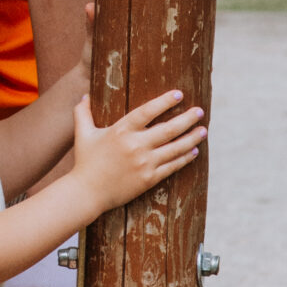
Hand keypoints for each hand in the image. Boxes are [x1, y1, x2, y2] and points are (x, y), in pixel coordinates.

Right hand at [72, 86, 205, 214]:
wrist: (87, 193)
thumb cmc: (85, 162)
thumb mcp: (82, 134)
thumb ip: (83, 113)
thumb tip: (84, 94)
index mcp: (121, 131)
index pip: (148, 111)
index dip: (164, 102)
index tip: (179, 94)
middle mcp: (135, 145)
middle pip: (168, 129)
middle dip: (187, 119)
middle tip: (200, 111)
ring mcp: (144, 163)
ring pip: (175, 148)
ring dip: (192, 138)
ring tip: (203, 130)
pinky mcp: (149, 179)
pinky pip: (172, 166)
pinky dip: (185, 158)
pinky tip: (193, 152)